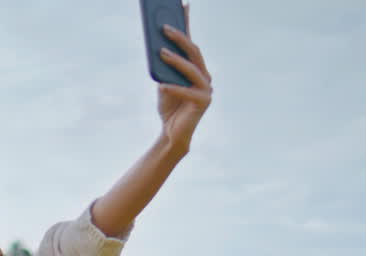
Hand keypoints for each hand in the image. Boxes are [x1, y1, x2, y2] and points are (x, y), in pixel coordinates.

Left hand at [156, 3, 211, 152]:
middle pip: (194, 52)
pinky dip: (173, 88)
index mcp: (196, 69)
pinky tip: (161, 85)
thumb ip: (164, 69)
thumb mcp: (163, 83)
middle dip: (180, 38)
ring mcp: (206, 89)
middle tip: (164, 27)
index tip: (182, 6)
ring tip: (160, 52)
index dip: (188, 24)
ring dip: (176, 60)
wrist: (172, 134)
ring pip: (192, 69)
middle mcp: (205, 76)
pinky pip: (186, 91)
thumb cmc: (168, 107)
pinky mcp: (203, 102)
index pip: (191, 44)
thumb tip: (158, 49)